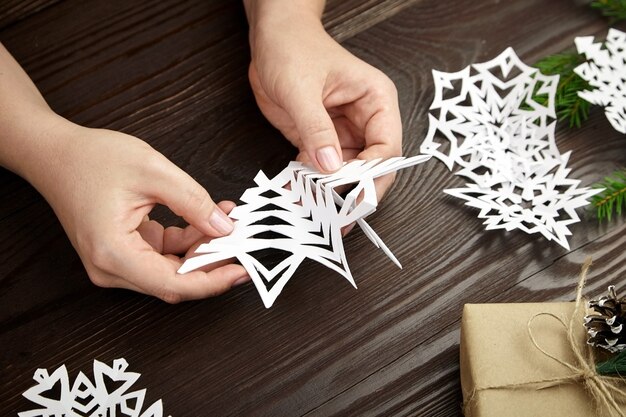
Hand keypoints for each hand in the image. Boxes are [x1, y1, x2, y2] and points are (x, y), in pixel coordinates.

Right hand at [29, 121, 248, 302]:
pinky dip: (188, 241)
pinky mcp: (121, 253)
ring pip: (172, 269)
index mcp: (113, 253)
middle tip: (244, 240)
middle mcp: (110, 268)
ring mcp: (114, 263)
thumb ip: (193, 202)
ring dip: (203, 249)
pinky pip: (162, 256)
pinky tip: (209, 219)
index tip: (242, 271)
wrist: (54, 155)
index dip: (213, 282)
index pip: (174, 285)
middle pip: (175, 280)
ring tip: (229, 220)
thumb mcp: (153, 171)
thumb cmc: (93, 159)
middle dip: (213, 261)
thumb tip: (225, 227)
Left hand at [246, 2, 402, 198]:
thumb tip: (330, 166)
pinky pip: (322, 170)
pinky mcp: (322, 140)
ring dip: (329, 193)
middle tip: (338, 218)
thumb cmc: (293, 48)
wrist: (270, 38)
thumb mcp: (301, 88)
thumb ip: (316, 128)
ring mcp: (344, 132)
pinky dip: (310, 184)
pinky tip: (297, 192)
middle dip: (355, 192)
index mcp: (376, 101)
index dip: (372, 176)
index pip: (387, 149)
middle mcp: (366, 119)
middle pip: (372, 168)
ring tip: (310, 207)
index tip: (350, 195)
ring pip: (347, 174)